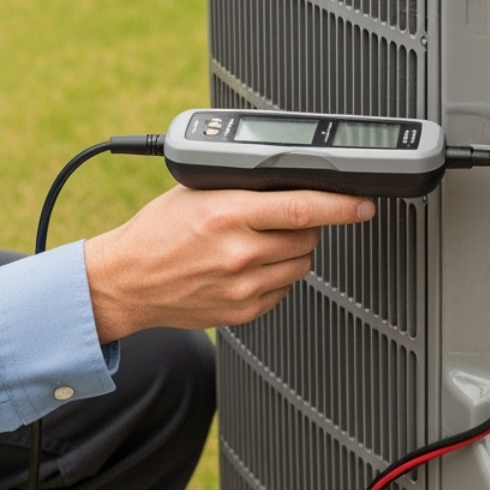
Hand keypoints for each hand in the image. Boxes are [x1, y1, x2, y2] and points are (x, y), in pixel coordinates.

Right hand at [84, 186, 375, 340]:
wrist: (126, 281)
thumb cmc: (157, 232)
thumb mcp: (196, 191)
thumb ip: (244, 185)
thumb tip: (291, 178)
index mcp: (228, 213)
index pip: (304, 207)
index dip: (343, 205)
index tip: (363, 204)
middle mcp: (239, 252)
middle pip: (310, 237)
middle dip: (307, 223)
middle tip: (280, 217)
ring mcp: (243, 287)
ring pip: (303, 264)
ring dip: (294, 250)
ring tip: (260, 241)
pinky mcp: (243, 311)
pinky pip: (284, 289)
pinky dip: (277, 275)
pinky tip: (250, 265)